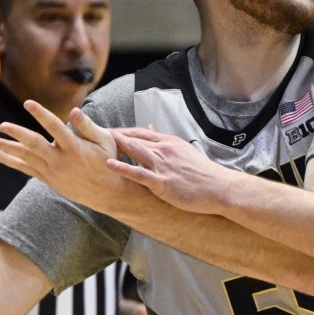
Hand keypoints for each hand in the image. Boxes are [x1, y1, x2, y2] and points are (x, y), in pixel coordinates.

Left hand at [0, 101, 134, 214]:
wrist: (107, 193)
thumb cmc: (108, 162)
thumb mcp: (105, 141)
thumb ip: (87, 126)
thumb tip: (73, 110)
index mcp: (75, 147)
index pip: (55, 127)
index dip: (41, 114)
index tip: (28, 103)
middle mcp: (61, 159)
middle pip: (34, 144)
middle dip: (17, 134)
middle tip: (2, 125)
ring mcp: (53, 171)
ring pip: (26, 159)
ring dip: (7, 150)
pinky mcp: (48, 179)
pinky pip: (26, 169)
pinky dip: (11, 162)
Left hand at [107, 127, 229, 214]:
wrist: (219, 187)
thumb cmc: (203, 173)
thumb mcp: (184, 151)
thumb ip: (166, 141)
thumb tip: (151, 127)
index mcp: (170, 142)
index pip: (142, 132)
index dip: (124, 131)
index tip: (109, 131)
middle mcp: (164, 150)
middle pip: (134, 139)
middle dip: (114, 136)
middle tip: (95, 134)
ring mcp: (162, 166)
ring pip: (134, 151)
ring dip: (115, 146)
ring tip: (96, 143)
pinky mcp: (162, 182)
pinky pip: (138, 173)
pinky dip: (123, 167)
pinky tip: (109, 164)